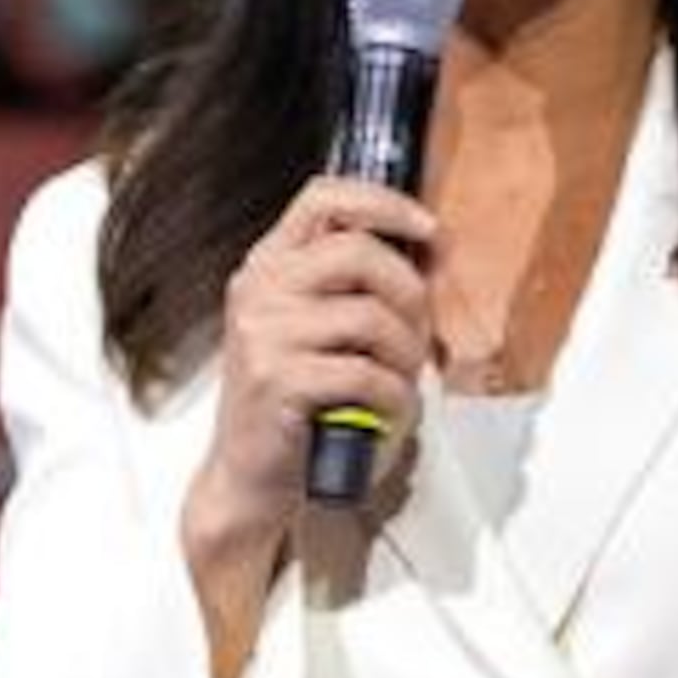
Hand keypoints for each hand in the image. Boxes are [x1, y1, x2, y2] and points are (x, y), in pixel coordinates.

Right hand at [184, 176, 437, 569]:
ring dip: (407, 354)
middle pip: (359, 252)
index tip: (428, 231)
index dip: (385, 204)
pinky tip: (386, 411)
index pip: (323, 198)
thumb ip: (352, 287)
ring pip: (371, 316)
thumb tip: (427, 254)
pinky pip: (366, 373)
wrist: (249, 480)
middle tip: (420, 334)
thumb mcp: (313, 331)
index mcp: (266, 267)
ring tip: (402, 381)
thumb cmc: (294, 406)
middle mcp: (258, 290)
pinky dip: (394, 397)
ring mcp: (262, 334)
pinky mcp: (277, 380)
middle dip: (410, 294)